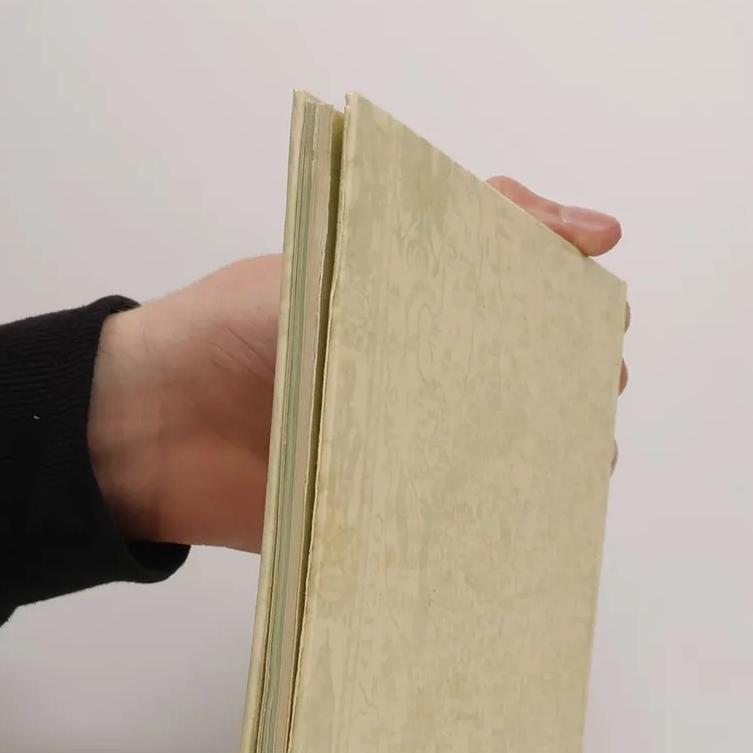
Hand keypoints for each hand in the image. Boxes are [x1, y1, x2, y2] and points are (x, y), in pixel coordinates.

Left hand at [87, 178, 627, 552]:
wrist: (148, 432)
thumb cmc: (230, 330)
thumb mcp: (343, 249)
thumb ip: (450, 228)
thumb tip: (585, 224)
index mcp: (412, 305)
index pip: (518, 292)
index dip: (570, 300)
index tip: (604, 307)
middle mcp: (417, 377)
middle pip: (525, 380)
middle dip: (571, 385)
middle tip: (591, 388)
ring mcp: (402, 450)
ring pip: (504, 457)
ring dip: (545, 460)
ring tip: (569, 457)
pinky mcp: (382, 520)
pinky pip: (452, 527)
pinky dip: (493, 528)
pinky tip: (527, 522)